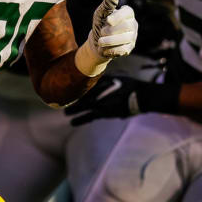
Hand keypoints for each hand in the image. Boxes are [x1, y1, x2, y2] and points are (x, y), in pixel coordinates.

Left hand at [64, 75, 179, 124]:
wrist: (142, 95)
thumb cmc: (131, 86)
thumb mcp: (117, 78)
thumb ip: (105, 80)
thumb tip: (95, 79)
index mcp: (101, 80)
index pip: (84, 84)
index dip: (73, 88)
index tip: (64, 90)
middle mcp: (99, 89)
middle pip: (80, 94)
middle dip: (70, 98)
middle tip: (59, 100)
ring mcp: (101, 100)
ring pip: (82, 105)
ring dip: (73, 110)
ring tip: (65, 114)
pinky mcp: (105, 112)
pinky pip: (90, 116)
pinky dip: (81, 119)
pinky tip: (73, 123)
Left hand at [75, 0, 137, 75]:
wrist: (97, 42)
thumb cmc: (100, 24)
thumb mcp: (100, 13)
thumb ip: (106, 5)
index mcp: (127, 13)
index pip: (128, 12)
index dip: (119, 16)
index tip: (108, 20)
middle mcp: (133, 24)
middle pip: (127, 26)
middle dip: (112, 30)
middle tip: (102, 32)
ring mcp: (132, 37)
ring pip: (126, 39)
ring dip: (110, 41)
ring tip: (100, 42)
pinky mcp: (129, 48)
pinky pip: (123, 50)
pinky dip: (111, 50)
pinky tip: (103, 49)